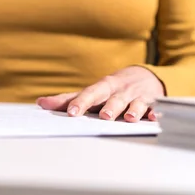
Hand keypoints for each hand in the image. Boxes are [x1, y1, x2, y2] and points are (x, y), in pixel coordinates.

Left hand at [36, 66, 164, 121]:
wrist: (145, 77)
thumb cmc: (112, 88)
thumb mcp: (91, 92)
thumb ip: (66, 99)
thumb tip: (41, 103)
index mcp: (102, 87)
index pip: (89, 94)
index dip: (81, 102)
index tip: (72, 112)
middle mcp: (118, 90)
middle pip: (112, 97)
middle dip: (108, 106)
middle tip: (103, 115)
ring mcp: (136, 96)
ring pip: (134, 103)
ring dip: (132, 110)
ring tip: (129, 117)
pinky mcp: (151, 103)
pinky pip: (153, 108)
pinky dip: (154, 113)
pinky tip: (153, 118)